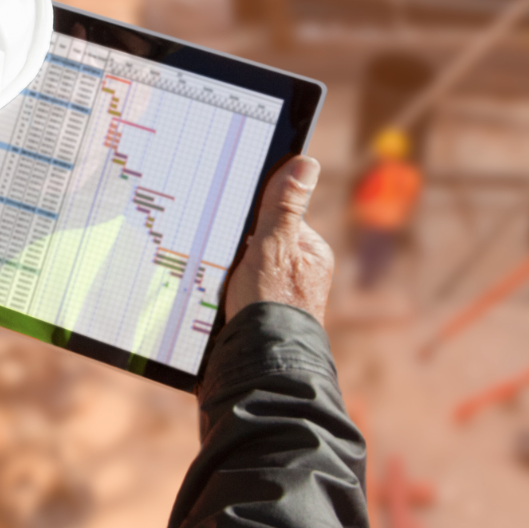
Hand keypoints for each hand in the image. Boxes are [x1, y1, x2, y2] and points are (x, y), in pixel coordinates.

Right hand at [224, 156, 334, 323]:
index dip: (254, 218)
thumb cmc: (272, 305)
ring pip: (246, 266)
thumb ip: (285, 206)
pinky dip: (225, 290)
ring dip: (229, 269)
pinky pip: (239, 289)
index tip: (232, 222)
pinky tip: (215, 296)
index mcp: (313, 253)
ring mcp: (282, 294)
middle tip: (224, 255)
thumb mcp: (274, 246)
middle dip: (239, 246)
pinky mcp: (261, 313)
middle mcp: (301, 273)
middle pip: (261, 241)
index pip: (278, 216)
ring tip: (219, 278)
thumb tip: (305, 163)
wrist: (261, 364)